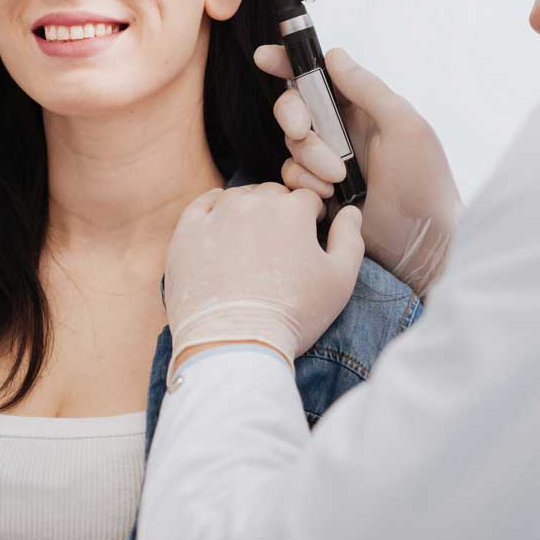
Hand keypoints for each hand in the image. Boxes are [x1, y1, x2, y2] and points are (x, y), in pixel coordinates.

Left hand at [163, 182, 364, 382]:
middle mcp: (254, 202)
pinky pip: (203, 205)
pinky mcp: (188, 230)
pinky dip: (214, 211)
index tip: (306, 239)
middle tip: (279, 248)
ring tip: (251, 246)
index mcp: (292, 209)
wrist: (235, 344)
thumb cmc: (293, 316)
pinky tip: (221, 231)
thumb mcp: (340, 281)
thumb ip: (351, 238)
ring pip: (239, 198)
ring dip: (249, 212)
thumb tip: (351, 212)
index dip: (311, 219)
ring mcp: (218, 214)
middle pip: (273, 195)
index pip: (306, 199)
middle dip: (280, 213)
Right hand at [254, 45, 462, 295]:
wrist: (419, 244)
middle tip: (301, 129)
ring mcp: (327, 160)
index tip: (265, 58)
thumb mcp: (405, 127)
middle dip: (293, 116)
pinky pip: (291, 176)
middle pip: (294, 106)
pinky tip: (329, 196)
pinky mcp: (317, 189)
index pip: (321, 75)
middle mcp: (341, 129)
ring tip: (338, 179)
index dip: (290, 63)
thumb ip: (368, 89)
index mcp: (363, 106)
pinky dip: (305, 183)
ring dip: (309, 158)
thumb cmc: (424, 183)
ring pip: (292, 144)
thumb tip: (334, 55)